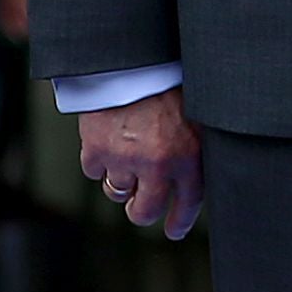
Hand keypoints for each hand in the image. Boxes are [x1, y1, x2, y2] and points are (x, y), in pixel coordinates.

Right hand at [79, 87, 205, 239]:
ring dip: (121, 180)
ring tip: (126, 156)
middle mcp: (157, 164)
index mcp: (188, 154)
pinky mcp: (95, 151)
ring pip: (117, 192)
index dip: (180, 221)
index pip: (189, 202)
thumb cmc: (168, 81)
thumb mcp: (195, 112)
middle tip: (141, 205)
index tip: (174, 231)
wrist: (131, 60)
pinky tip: (106, 142)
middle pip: (145, 211)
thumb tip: (197, 171)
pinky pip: (94, 172)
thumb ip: (194, 143)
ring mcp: (124, 160)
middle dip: (142, 211)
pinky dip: (98, 161)